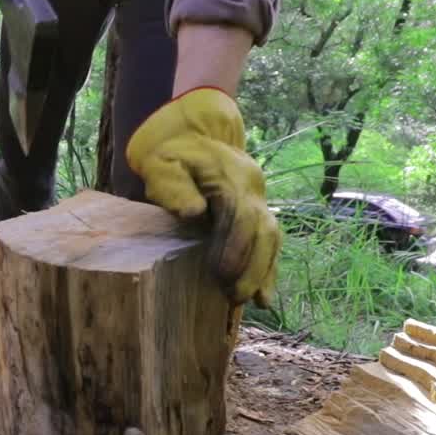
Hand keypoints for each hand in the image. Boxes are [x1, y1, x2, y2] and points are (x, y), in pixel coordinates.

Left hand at [124, 87, 279, 307]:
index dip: (234, 245)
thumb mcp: (162, 165)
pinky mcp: (258, 211)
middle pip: (263, 230)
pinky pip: (271, 241)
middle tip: (235, 297)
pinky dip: (269, 268)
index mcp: (230, 177)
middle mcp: (252, 189)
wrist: (193, 133)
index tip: (222, 273)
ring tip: (254, 302)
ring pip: (272, 237)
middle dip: (252, 266)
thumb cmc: (171, 155)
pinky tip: (264, 296)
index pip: (239, 214)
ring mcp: (259, 199)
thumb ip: (174, 187)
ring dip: (264, 271)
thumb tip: (194, 212)